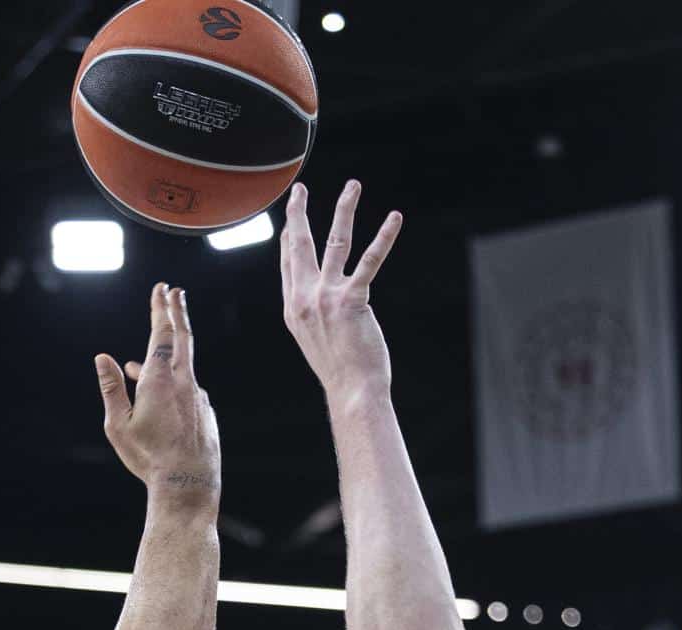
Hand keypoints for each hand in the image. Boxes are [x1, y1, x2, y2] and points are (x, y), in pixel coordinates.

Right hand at [96, 283, 220, 509]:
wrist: (187, 485)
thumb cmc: (148, 458)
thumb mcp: (118, 425)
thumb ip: (112, 388)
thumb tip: (103, 358)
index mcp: (160, 380)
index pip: (162, 333)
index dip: (161, 308)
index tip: (162, 289)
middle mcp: (184, 383)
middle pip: (182, 338)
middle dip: (177, 312)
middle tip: (176, 293)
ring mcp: (199, 398)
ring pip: (182, 370)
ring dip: (165, 361)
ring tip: (142, 365)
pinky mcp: (206, 415)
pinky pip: (188, 393)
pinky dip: (174, 388)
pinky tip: (163, 403)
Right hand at [281, 179, 402, 398]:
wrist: (351, 390)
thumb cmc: (339, 369)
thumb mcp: (315, 340)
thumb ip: (312, 314)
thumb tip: (317, 302)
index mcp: (293, 309)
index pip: (288, 265)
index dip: (287, 239)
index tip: (289, 221)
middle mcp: (304, 300)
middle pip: (299, 246)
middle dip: (298, 213)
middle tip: (299, 189)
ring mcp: (326, 299)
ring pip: (335, 242)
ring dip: (344, 210)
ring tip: (352, 186)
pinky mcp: (351, 300)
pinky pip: (370, 260)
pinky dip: (384, 237)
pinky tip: (394, 218)